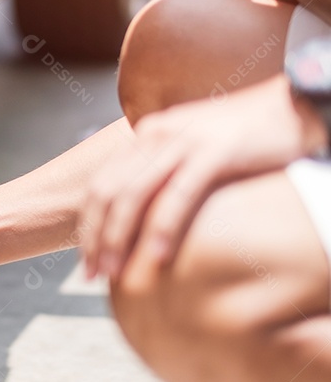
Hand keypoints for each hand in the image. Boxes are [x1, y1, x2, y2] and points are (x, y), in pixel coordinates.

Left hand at [82, 74, 326, 280]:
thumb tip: (146, 217)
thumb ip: (167, 174)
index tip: (87, 262)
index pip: (100, 185)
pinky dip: (162, 228)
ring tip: (115, 275)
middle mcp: (156, 135)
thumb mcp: (194, 151)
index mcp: (146, 136)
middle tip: (93, 276)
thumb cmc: (247, 137)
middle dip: (96, 238)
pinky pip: (178, 195)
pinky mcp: (214, 152)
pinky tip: (155, 259)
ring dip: (119, 239)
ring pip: (134, 196)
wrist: (295, 105)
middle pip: (108, 193)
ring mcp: (183, 142)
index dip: (88, 226)